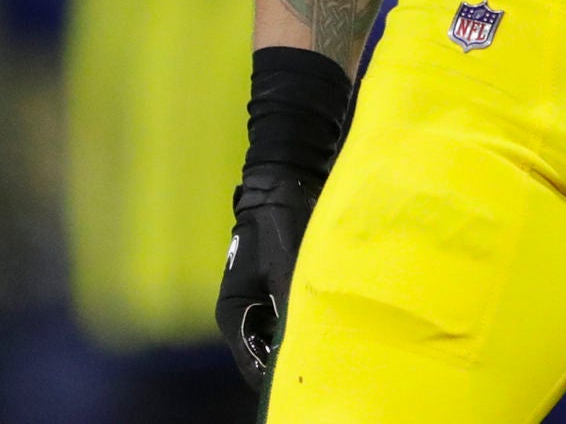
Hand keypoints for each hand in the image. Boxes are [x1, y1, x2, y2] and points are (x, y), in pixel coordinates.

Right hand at [215, 162, 321, 388]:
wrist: (283, 184)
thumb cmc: (278, 221)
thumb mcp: (286, 262)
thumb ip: (292, 299)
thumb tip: (307, 335)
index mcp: (234, 313)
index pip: (251, 362)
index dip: (275, 376)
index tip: (304, 380)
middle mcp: (245, 316)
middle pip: (266, 356)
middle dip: (290, 362)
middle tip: (324, 366)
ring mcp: (262, 307)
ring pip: (281, 341)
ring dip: (301, 343)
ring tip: (331, 349)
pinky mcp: (279, 296)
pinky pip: (293, 323)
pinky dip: (308, 327)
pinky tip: (331, 328)